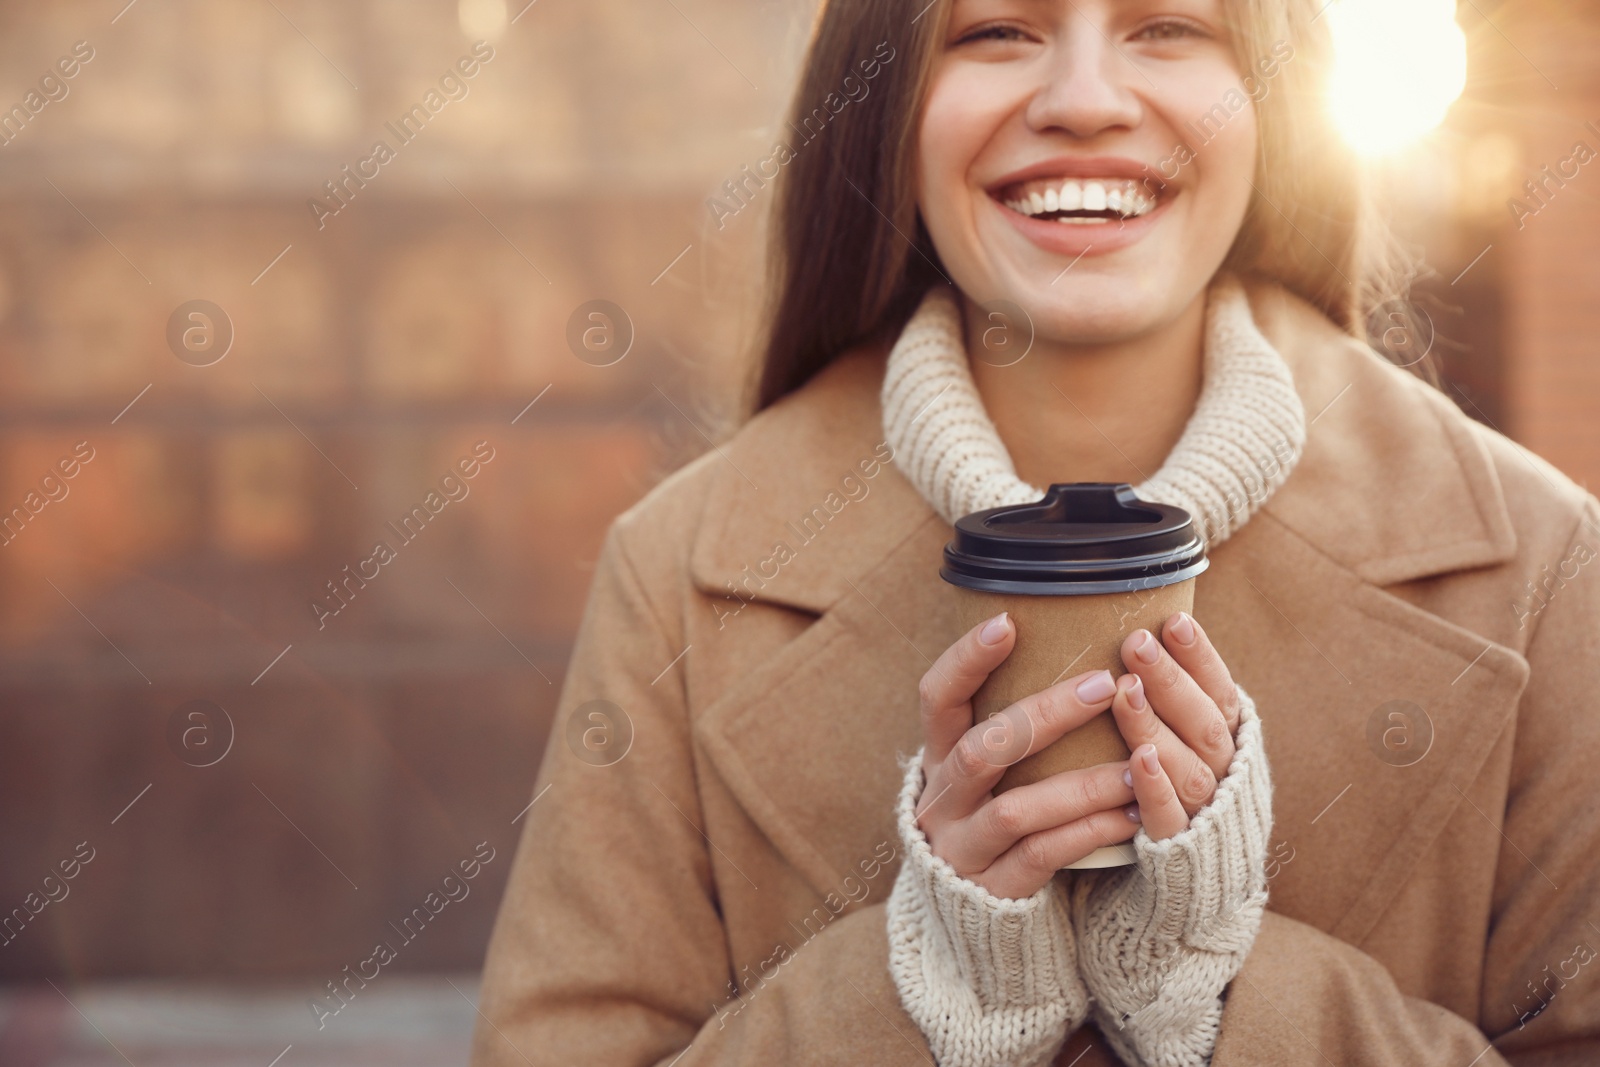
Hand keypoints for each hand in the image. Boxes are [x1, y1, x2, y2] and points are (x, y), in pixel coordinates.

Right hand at [914, 610, 1140, 898]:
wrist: (971, 912)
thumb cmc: (994, 812)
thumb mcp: (985, 768)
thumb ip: (1011, 721)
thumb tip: (1067, 640)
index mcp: (938, 755)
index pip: (937, 697)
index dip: (965, 660)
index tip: (1008, 622)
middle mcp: (942, 798)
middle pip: (982, 750)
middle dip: (1044, 714)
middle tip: (1105, 684)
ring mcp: (963, 847)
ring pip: (1016, 809)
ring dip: (1081, 784)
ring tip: (1136, 765)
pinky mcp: (994, 889)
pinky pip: (1042, 856)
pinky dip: (1089, 832)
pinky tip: (1131, 815)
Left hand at [1110, 611, 1243, 839]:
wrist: (1192, 881)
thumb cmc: (1171, 788)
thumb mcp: (1182, 740)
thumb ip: (1171, 700)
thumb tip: (1132, 633)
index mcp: (1228, 741)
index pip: (1220, 692)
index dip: (1200, 657)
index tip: (1174, 620)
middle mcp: (1225, 773)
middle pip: (1203, 722)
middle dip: (1170, 680)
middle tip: (1136, 642)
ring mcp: (1205, 811)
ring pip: (1188, 765)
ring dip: (1155, 726)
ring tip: (1125, 690)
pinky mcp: (1178, 848)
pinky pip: (1169, 816)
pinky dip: (1155, 788)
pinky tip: (1137, 760)